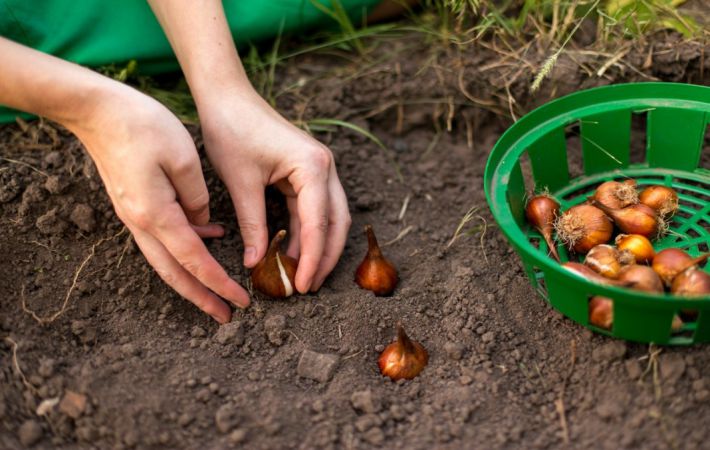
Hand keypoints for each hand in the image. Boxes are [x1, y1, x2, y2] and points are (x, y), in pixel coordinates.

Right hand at [72, 83, 248, 322]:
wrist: (97, 110)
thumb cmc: (143, 126)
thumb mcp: (184, 158)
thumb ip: (198, 198)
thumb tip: (205, 224)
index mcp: (157, 214)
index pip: (194, 261)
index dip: (219, 284)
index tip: (241, 301)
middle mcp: (141, 222)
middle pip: (174, 273)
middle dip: (202, 298)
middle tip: (226, 316)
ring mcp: (134, 215)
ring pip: (165, 260)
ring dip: (192, 279)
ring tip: (217, 291)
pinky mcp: (134, 205)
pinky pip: (161, 237)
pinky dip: (184, 248)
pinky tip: (209, 237)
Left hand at [198, 90, 350, 292]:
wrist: (227, 97)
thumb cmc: (232, 131)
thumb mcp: (241, 183)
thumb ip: (253, 225)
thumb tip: (257, 263)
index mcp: (312, 167)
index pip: (318, 223)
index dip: (312, 258)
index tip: (304, 285)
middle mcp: (325, 167)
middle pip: (337, 222)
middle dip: (326, 257)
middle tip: (309, 287)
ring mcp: (319, 168)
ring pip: (330, 217)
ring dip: (318, 246)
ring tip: (303, 276)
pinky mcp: (307, 171)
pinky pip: (314, 208)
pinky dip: (306, 232)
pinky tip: (293, 252)